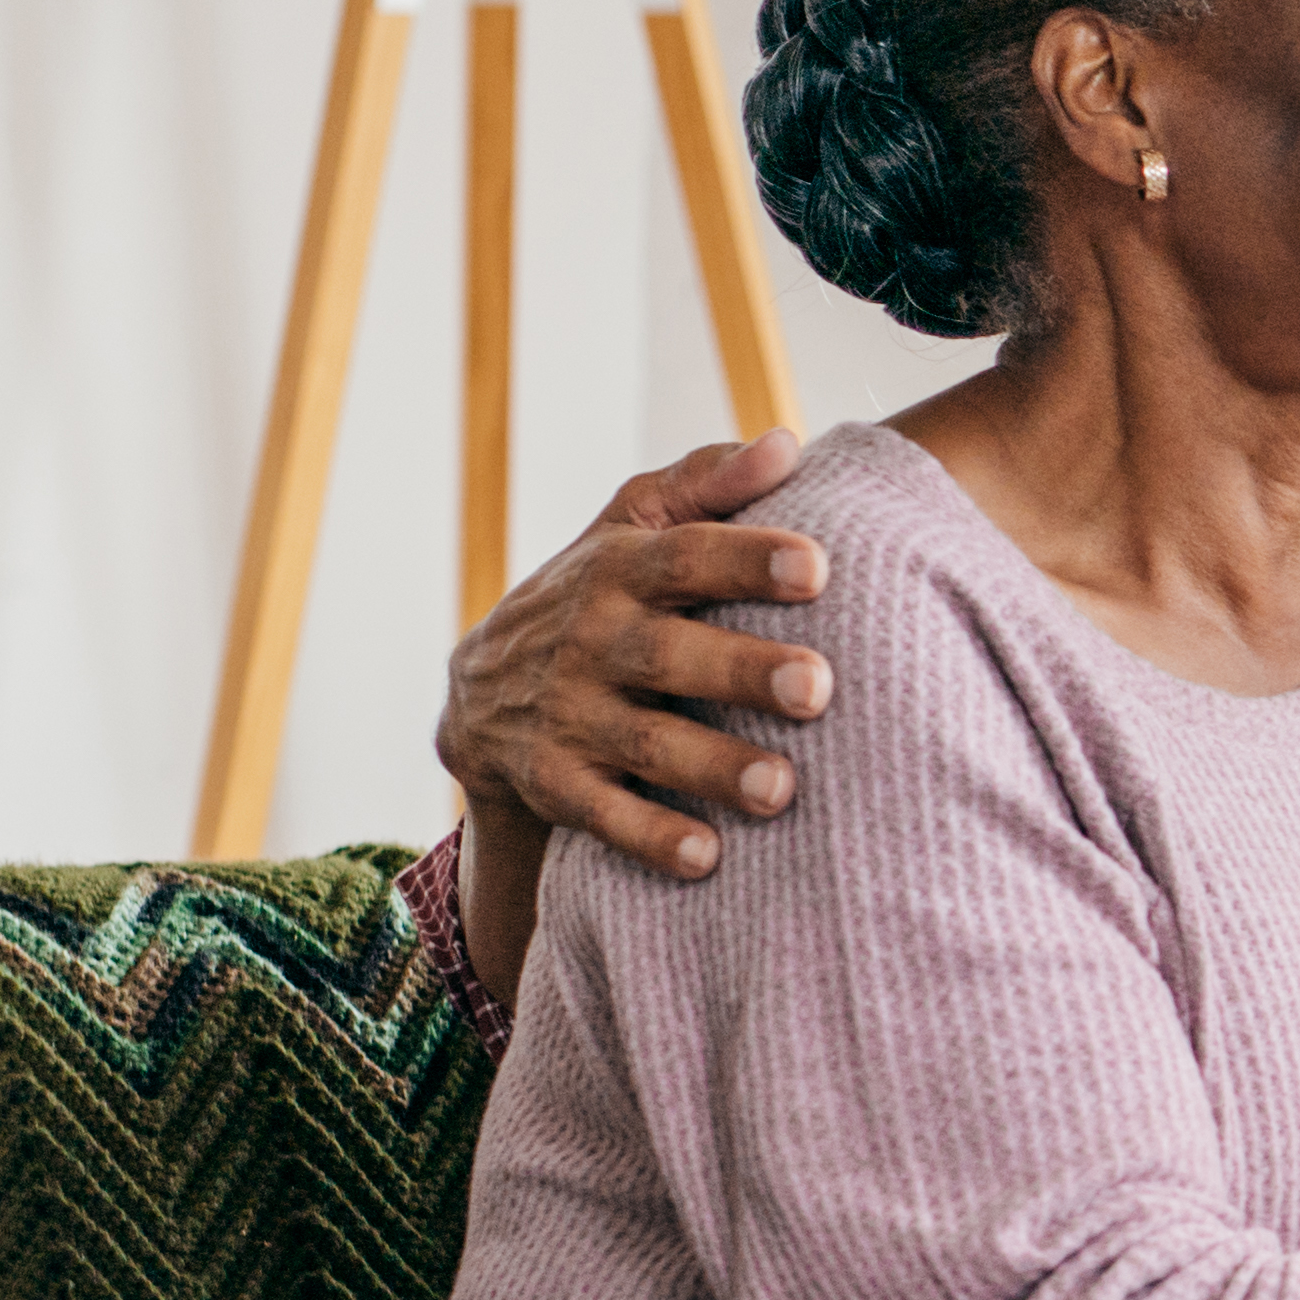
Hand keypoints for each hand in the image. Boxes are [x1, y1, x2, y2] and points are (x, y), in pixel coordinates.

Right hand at [433, 430, 834, 882]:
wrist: (479, 697)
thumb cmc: (602, 597)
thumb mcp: (631, 528)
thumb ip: (706, 486)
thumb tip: (787, 443)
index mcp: (618, 569)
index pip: (684, 555)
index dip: (746, 558)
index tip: (817, 565)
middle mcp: (590, 641)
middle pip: (669, 654)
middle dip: (742, 670)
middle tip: (819, 687)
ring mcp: (567, 716)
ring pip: (645, 743)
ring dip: (714, 767)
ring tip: (783, 788)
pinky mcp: (555, 785)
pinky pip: (603, 816)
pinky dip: (650, 838)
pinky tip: (707, 856)